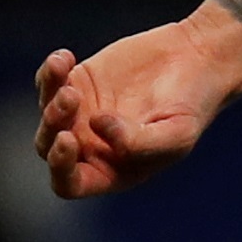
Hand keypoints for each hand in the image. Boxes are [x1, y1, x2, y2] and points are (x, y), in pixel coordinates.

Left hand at [33, 22, 241, 196]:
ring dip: (51, 96)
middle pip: (49, 147)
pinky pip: (48, 82)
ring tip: (67, 70)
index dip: (60, 168)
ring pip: (45, 114)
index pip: (70, 183)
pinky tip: (66, 58)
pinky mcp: (77, 83)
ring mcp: (81, 115)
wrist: (196, 60)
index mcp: (113, 169)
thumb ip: (139, 143)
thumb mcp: (177, 134)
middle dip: (53, 124)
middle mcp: (92, 146)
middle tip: (72, 97)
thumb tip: (97, 125)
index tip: (68, 139)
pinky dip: (50, 71)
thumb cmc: (192, 105)